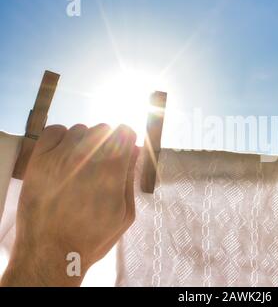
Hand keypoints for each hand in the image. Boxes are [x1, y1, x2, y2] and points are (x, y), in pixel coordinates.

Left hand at [1, 124, 137, 285]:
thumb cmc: (93, 237)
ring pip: (80, 130)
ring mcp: (59, 157)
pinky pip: (54, 131)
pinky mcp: (38, 161)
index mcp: (111, 170)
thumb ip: (130, 177)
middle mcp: (86, 157)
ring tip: (82, 162)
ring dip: (86, 141)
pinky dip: (62, 137)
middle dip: (109, 141)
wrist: (51, 252)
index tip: (125, 150)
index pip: (125, 132)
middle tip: (103, 162)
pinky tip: (64, 154)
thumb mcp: (125, 213)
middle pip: (103, 129)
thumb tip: (135, 150)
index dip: (128, 140)